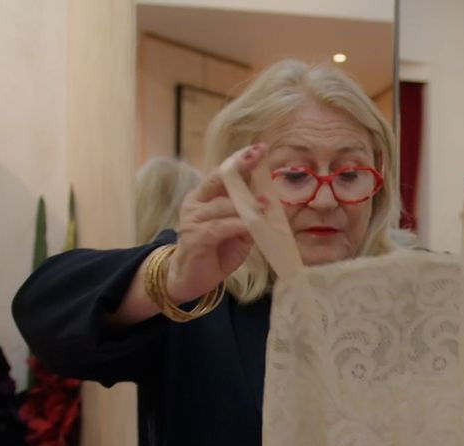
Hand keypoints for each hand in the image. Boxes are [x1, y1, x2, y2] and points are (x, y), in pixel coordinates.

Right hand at [169, 144, 268, 301]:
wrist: (192, 278)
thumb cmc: (217, 251)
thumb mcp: (238, 232)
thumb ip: (249, 216)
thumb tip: (271, 203)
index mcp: (206, 197)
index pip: (223, 173)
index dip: (240, 160)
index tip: (259, 148)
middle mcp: (196, 203)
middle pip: (218, 179)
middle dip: (240, 166)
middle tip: (259, 155)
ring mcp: (193, 220)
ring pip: (222, 206)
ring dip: (246, 204)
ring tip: (266, 203)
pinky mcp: (195, 238)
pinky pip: (219, 227)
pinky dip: (237, 224)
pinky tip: (251, 224)